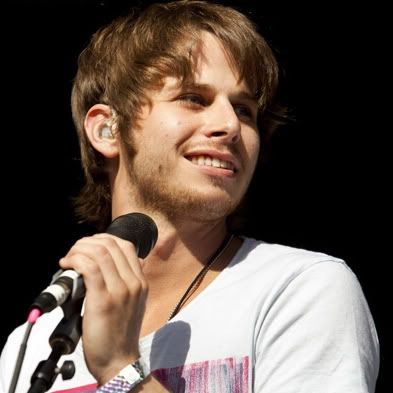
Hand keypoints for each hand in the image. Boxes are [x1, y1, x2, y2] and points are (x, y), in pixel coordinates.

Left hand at [59, 233, 147, 384]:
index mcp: (141, 281)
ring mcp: (121, 290)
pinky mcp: (104, 300)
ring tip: (69, 258)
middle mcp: (134, 282)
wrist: (119, 361)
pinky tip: (67, 264)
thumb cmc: (120, 334)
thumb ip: (127, 283)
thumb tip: (111, 266)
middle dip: (88, 242)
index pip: (126, 246)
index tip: (89, 245)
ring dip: (79, 249)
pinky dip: (76, 260)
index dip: (104, 239)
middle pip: (111, 245)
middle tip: (74, 251)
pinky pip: (90, 268)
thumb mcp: (133, 304)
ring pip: (100, 253)